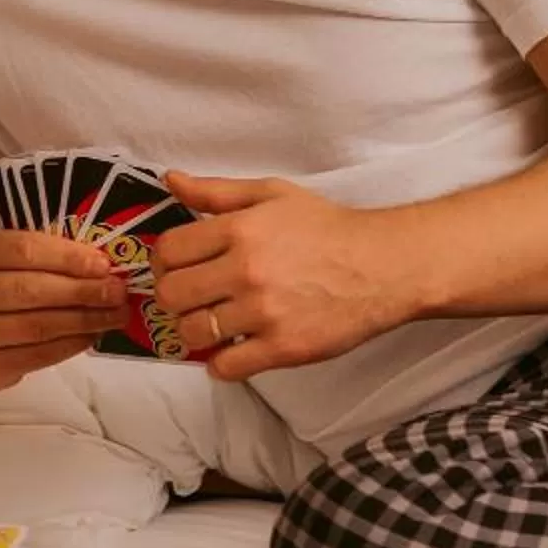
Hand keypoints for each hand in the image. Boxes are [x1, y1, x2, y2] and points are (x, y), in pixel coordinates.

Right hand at [0, 229, 130, 389]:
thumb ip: (38, 257)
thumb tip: (98, 266)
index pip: (23, 250)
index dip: (67, 256)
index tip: (103, 263)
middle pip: (33, 290)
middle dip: (84, 291)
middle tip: (118, 291)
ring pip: (39, 326)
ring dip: (85, 320)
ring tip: (114, 315)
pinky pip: (38, 355)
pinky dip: (71, 345)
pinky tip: (91, 335)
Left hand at [149, 173, 429, 382]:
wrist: (384, 265)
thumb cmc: (328, 229)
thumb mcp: (271, 194)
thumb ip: (216, 191)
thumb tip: (171, 180)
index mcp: (240, 229)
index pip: (168, 251)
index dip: (164, 261)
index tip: (175, 268)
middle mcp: (247, 270)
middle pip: (172, 294)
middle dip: (174, 297)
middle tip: (192, 297)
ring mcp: (264, 312)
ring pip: (193, 332)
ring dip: (195, 331)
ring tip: (213, 322)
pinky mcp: (283, 347)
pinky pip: (226, 367)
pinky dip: (221, 364)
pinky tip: (233, 349)